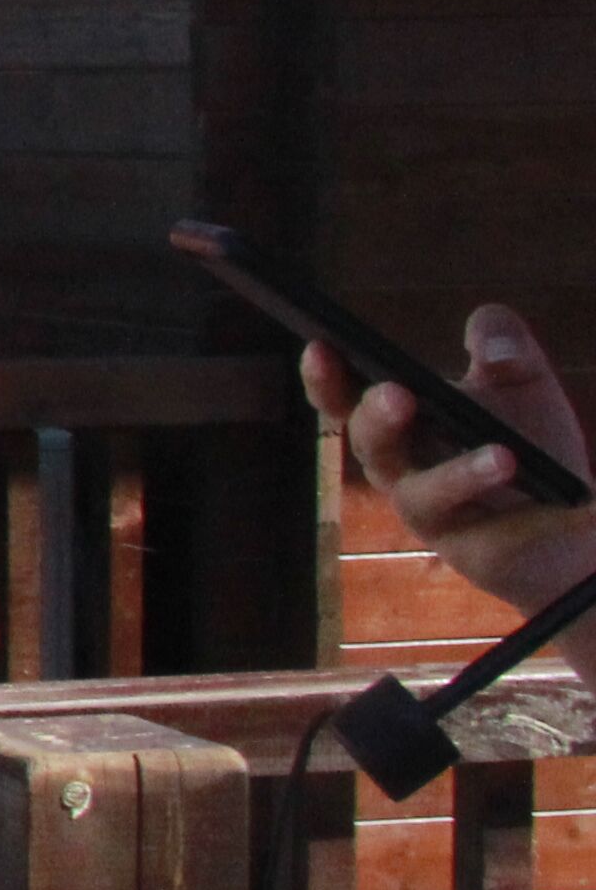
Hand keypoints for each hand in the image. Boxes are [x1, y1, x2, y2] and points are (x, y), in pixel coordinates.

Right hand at [309, 310, 595, 619]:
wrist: (573, 520)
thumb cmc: (531, 445)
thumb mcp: (523, 380)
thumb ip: (504, 342)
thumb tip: (488, 340)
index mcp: (398, 423)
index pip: (344, 400)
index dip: (325, 377)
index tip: (319, 345)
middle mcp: (399, 469)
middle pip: (369, 444)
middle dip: (377, 418)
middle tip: (397, 394)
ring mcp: (429, 513)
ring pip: (422, 494)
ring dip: (457, 473)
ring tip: (501, 455)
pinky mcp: (469, 550)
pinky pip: (483, 528)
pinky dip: (514, 504)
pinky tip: (529, 474)